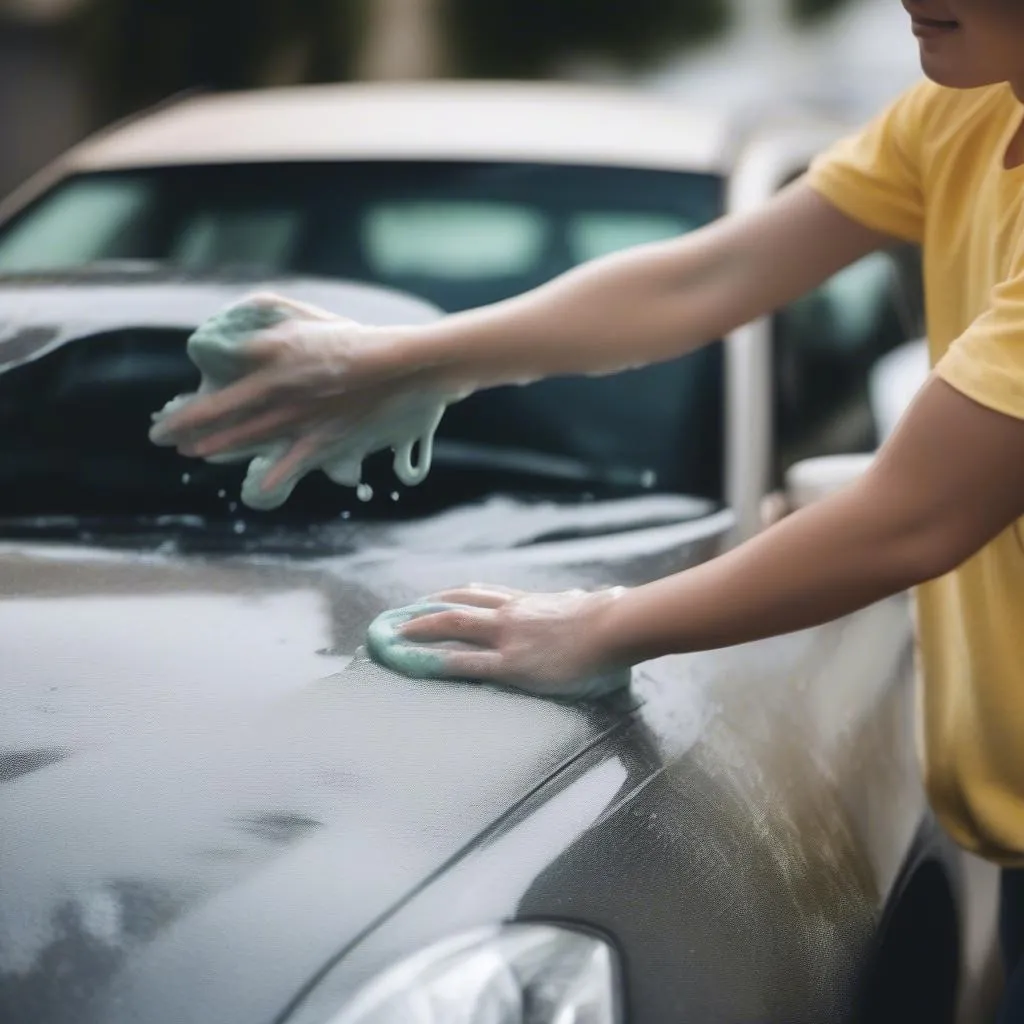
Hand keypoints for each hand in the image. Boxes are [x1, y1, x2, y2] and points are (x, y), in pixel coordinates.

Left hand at [149, 292, 442, 492]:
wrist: (401, 367)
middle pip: (221, 409)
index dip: (194, 390)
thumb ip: (272, 319)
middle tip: (160, 434)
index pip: (220, 370)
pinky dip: (275, 476)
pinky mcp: (323, 438)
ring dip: (214, 445)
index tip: (175, 401)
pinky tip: (257, 489)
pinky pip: (292, 461)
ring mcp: (300, 416)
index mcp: (274, 353)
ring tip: (190, 452)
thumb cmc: (356, 339)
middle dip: (184, 424)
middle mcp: (278, 387)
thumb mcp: (308, 317)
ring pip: (246, 435)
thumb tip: (241, 330)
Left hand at [397, 583, 631, 699]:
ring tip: (393, 639)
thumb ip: (567, 603)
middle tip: (396, 619)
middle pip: (455, 605)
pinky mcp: (512, 663)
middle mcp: (509, 613)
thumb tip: (576, 597)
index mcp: (525, 602)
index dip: (449, 597)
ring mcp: (508, 636)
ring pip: (452, 625)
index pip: (477, 594)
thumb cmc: (606, 618)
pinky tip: (417, 666)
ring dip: (418, 630)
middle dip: (421, 612)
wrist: (614, 626)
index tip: (429, 600)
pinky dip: (436, 663)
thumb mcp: (578, 604)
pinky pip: (466, 662)